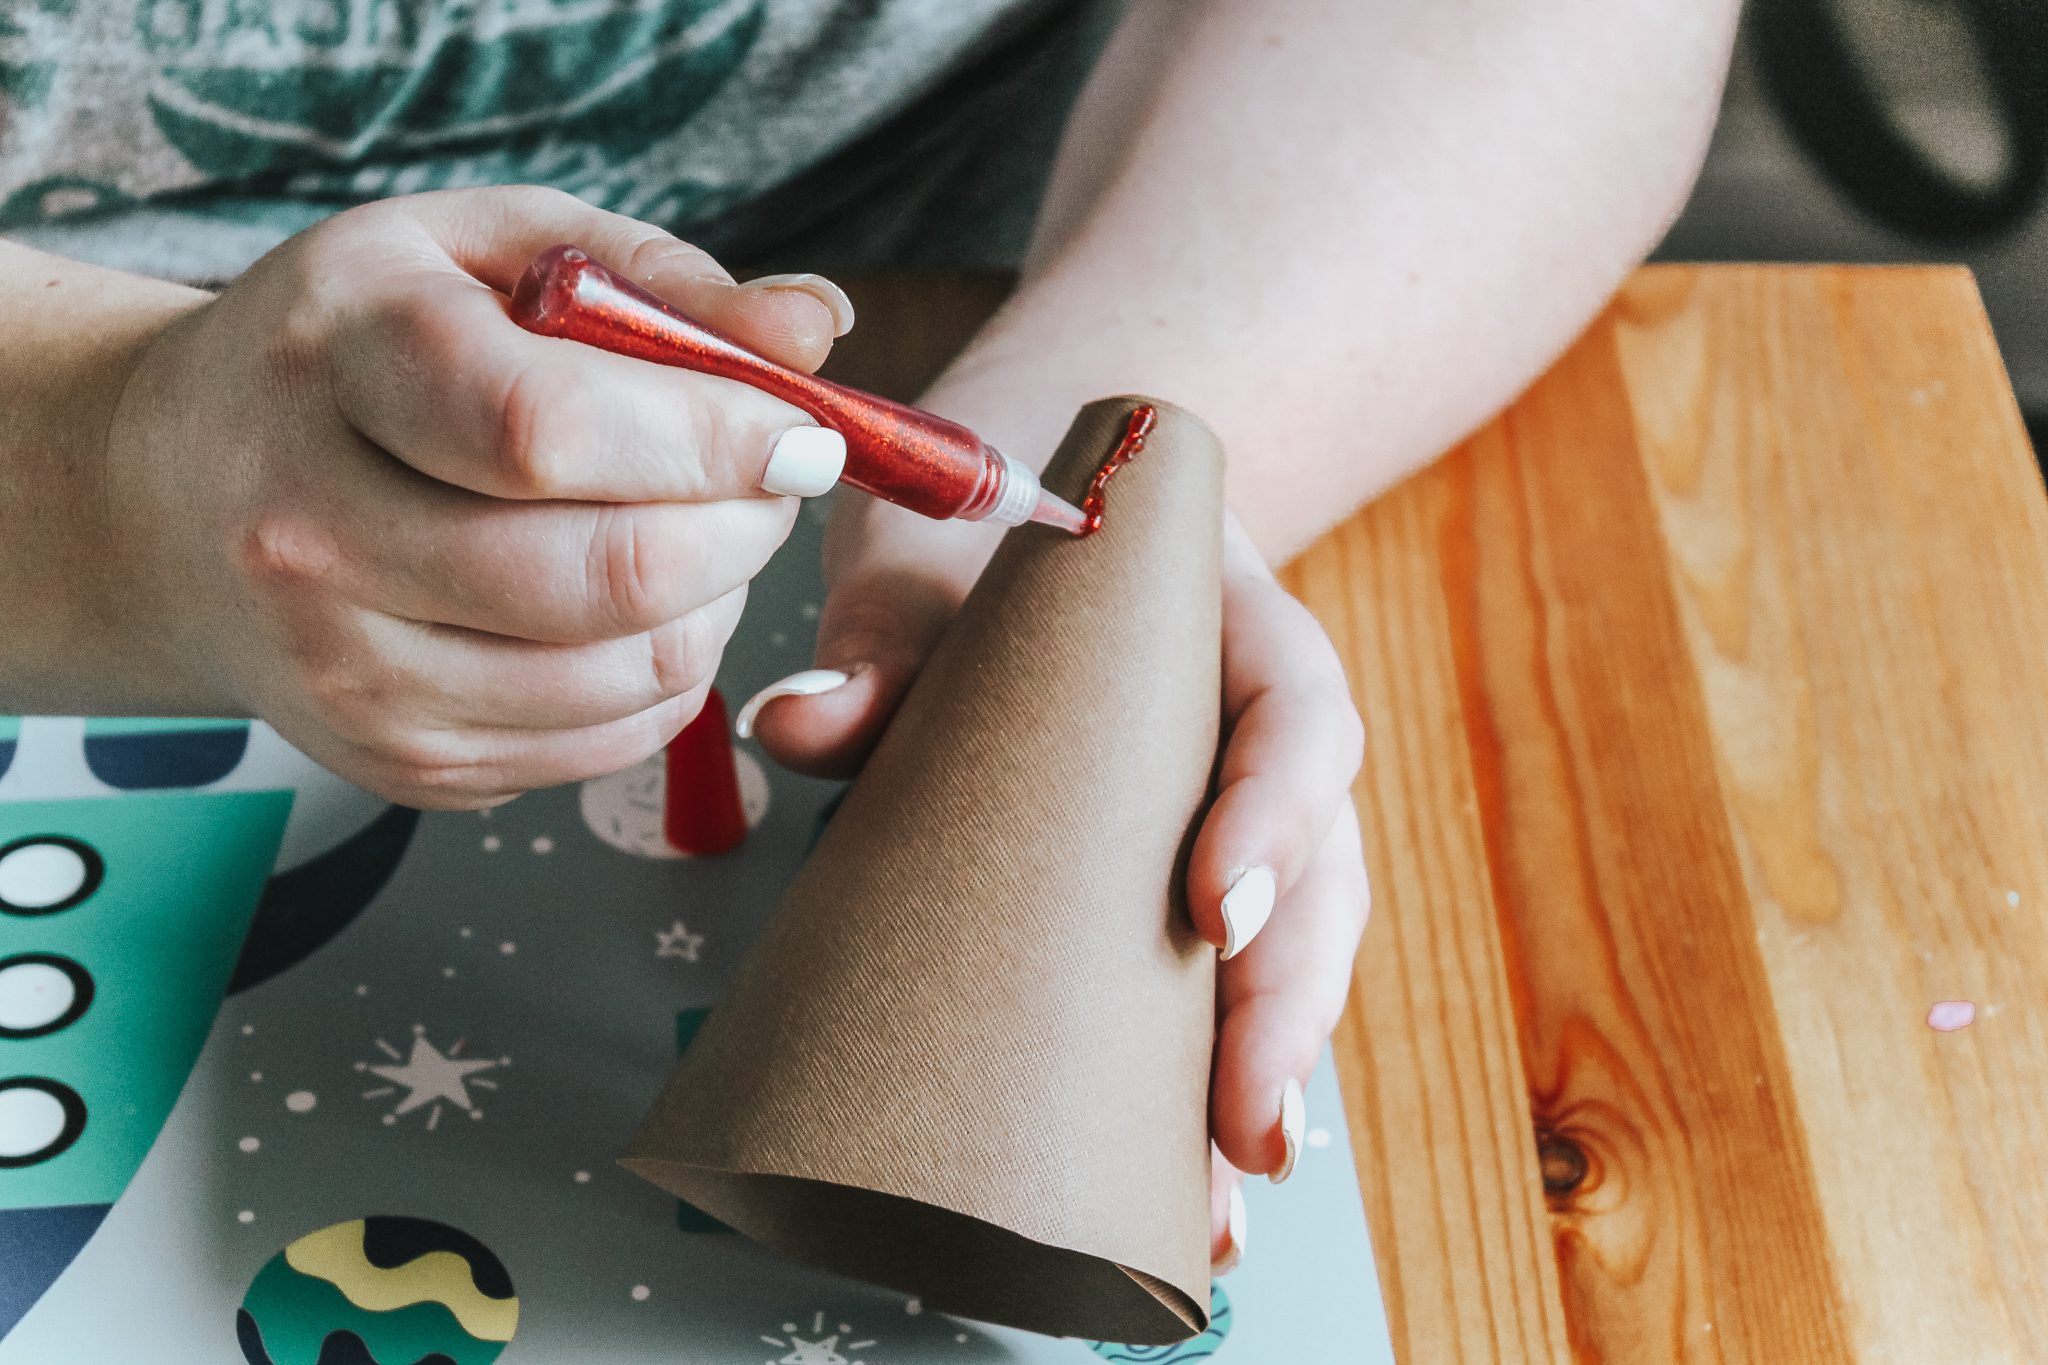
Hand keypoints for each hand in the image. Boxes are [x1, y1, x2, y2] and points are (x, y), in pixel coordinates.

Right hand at [90, 187, 854, 806]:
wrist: (172, 500)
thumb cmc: (356, 350)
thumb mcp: (483, 249)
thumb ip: (655, 277)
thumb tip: (814, 332)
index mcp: (333, 365)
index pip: (546, 429)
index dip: (713, 436)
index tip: (801, 429)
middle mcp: (312, 536)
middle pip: (608, 574)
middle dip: (746, 526)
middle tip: (772, 478)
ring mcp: (349, 675)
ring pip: (633, 672)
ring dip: (720, 601)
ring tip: (696, 528)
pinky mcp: (401, 763)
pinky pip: (612, 739)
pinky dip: (670, 671)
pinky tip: (636, 602)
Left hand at [747, 497, 1369, 1273]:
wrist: (1023, 514)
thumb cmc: (991, 539)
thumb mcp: (932, 559)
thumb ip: (883, 634)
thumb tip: (800, 720)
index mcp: (1231, 625)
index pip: (1297, 710)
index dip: (1275, 812)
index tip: (1214, 909)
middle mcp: (1258, 728)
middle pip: (1324, 864)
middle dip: (1290, 1001)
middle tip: (1243, 1129)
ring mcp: (1236, 812)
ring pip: (1298, 942)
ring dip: (1270, 1071)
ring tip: (1221, 1203)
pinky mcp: (1187, 879)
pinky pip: (1228, 976)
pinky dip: (1213, 1075)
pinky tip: (1185, 1182)